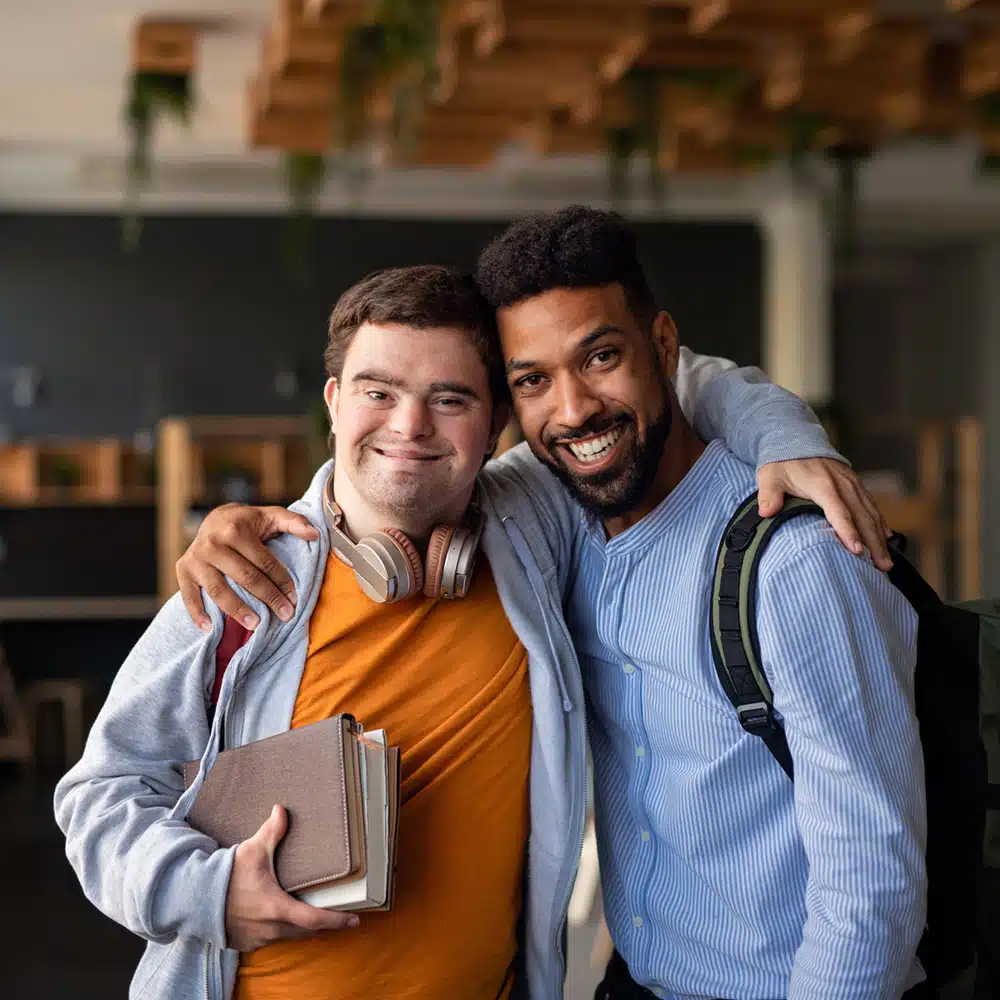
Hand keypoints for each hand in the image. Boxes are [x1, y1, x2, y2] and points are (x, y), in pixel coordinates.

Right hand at [176, 504, 318, 631]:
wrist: (214, 518)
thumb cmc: (249, 522)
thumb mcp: (271, 516)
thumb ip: (294, 522)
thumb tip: (315, 534)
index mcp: (236, 529)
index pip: (264, 561)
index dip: (282, 581)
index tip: (295, 598)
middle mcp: (213, 543)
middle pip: (246, 577)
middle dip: (268, 598)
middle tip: (285, 615)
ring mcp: (196, 558)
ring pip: (219, 590)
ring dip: (237, 610)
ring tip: (256, 625)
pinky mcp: (182, 569)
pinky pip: (188, 595)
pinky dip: (197, 614)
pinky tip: (210, 629)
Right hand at [225, 804, 357, 951]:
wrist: (193, 898)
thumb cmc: (225, 876)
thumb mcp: (252, 851)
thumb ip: (272, 831)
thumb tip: (282, 809)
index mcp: (277, 908)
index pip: (315, 920)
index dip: (337, 920)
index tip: (354, 919)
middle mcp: (271, 929)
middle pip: (306, 931)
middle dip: (323, 923)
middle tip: (337, 913)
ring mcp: (258, 939)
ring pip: (290, 936)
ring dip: (301, 926)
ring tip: (311, 912)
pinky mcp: (246, 943)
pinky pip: (272, 939)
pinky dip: (281, 930)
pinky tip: (281, 917)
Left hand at [757, 458, 892, 570]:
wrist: (795, 440)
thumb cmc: (781, 463)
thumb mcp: (769, 477)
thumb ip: (769, 495)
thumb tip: (766, 512)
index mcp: (822, 484)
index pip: (838, 511)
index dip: (848, 532)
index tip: (857, 551)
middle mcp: (842, 484)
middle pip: (862, 517)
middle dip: (873, 543)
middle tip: (881, 568)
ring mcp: (852, 483)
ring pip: (871, 513)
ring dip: (880, 537)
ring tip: (886, 563)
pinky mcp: (855, 483)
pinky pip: (871, 505)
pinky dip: (880, 522)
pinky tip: (887, 538)